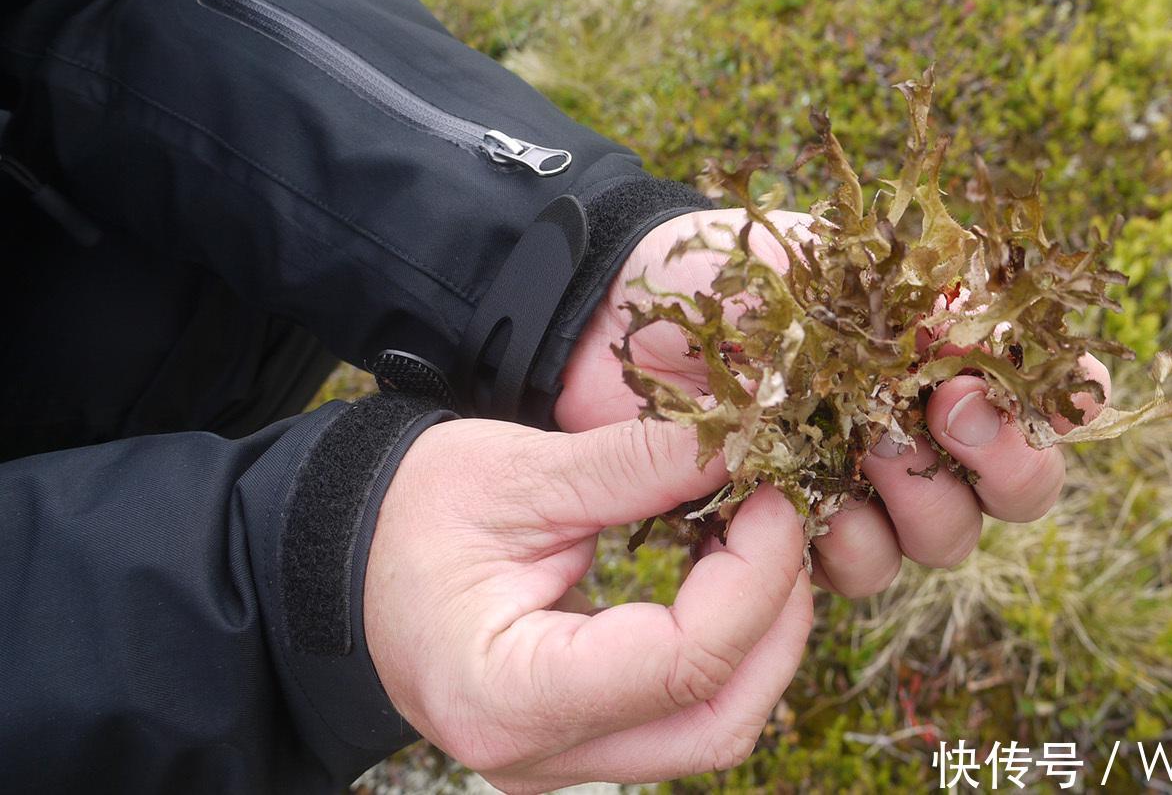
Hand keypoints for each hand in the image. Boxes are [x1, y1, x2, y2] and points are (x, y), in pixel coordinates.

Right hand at [364, 416, 812, 792]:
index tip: (777, 496)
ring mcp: (561, 762)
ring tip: (764, 543)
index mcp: (506, 696)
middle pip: (716, 719)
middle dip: (775, 615)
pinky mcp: (581, 743)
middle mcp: (535, 757)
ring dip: (762, 637)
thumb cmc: (413, 512)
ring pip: (712, 729)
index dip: (754, 578)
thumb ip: (638, 466)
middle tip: (786, 518)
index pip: (681, 663)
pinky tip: (730, 578)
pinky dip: (727, 649)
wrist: (351, 556)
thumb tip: (745, 442)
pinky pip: (685, 716)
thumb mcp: (521, 474)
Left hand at [557, 210, 1109, 597]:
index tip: (1020, 382)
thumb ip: (908, 289)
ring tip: (863, 447)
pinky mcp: (804, 532)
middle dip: (1000, 460)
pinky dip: (844, 540)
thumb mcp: (826, 257)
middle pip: (1019, 489)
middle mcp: (928, 434)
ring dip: (920, 503)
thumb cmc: (739, 269)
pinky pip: (859, 569)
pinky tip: (806, 500)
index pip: (1050, 396)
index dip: (1059, 403)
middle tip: (946, 412)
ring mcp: (871, 491)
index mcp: (950, 356)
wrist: (630, 309)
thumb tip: (987, 323)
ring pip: (944, 539)